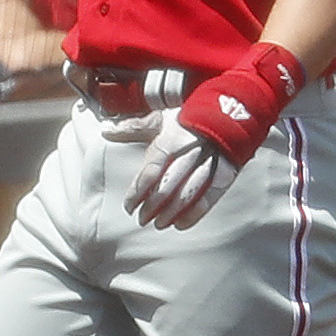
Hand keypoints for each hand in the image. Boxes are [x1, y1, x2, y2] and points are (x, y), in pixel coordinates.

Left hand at [122, 43, 304, 228]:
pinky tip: (181, 224)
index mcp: (171, 140)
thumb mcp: (161, 119)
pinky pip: (210, 197)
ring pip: (189, 193)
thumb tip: (104, 130)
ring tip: (159, 225)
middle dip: (152, 206)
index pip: (151, 170)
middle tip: (141, 219)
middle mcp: (191, 152)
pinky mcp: (226, 173)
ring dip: (172, 212)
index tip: (128, 206)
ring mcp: (211, 163)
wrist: (231, 111)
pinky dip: (195, 213)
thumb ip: (133, 127)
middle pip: (168, 185)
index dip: (138, 191)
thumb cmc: (188, 118)